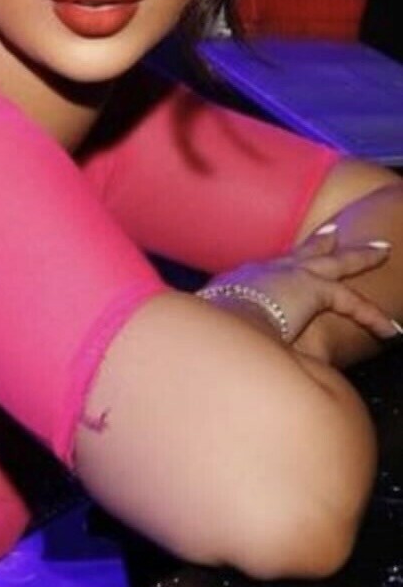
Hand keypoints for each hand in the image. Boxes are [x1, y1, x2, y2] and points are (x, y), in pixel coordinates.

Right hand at [201, 223, 398, 349]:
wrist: (211, 327)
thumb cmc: (202, 334)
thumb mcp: (208, 331)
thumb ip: (218, 337)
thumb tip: (211, 353)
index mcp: (239, 282)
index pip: (264, 271)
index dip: (276, 269)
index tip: (283, 268)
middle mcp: (264, 271)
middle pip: (298, 253)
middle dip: (318, 243)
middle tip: (333, 233)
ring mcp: (289, 275)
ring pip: (334, 262)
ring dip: (359, 256)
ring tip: (381, 249)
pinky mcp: (312, 290)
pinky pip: (350, 301)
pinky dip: (371, 315)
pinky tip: (390, 330)